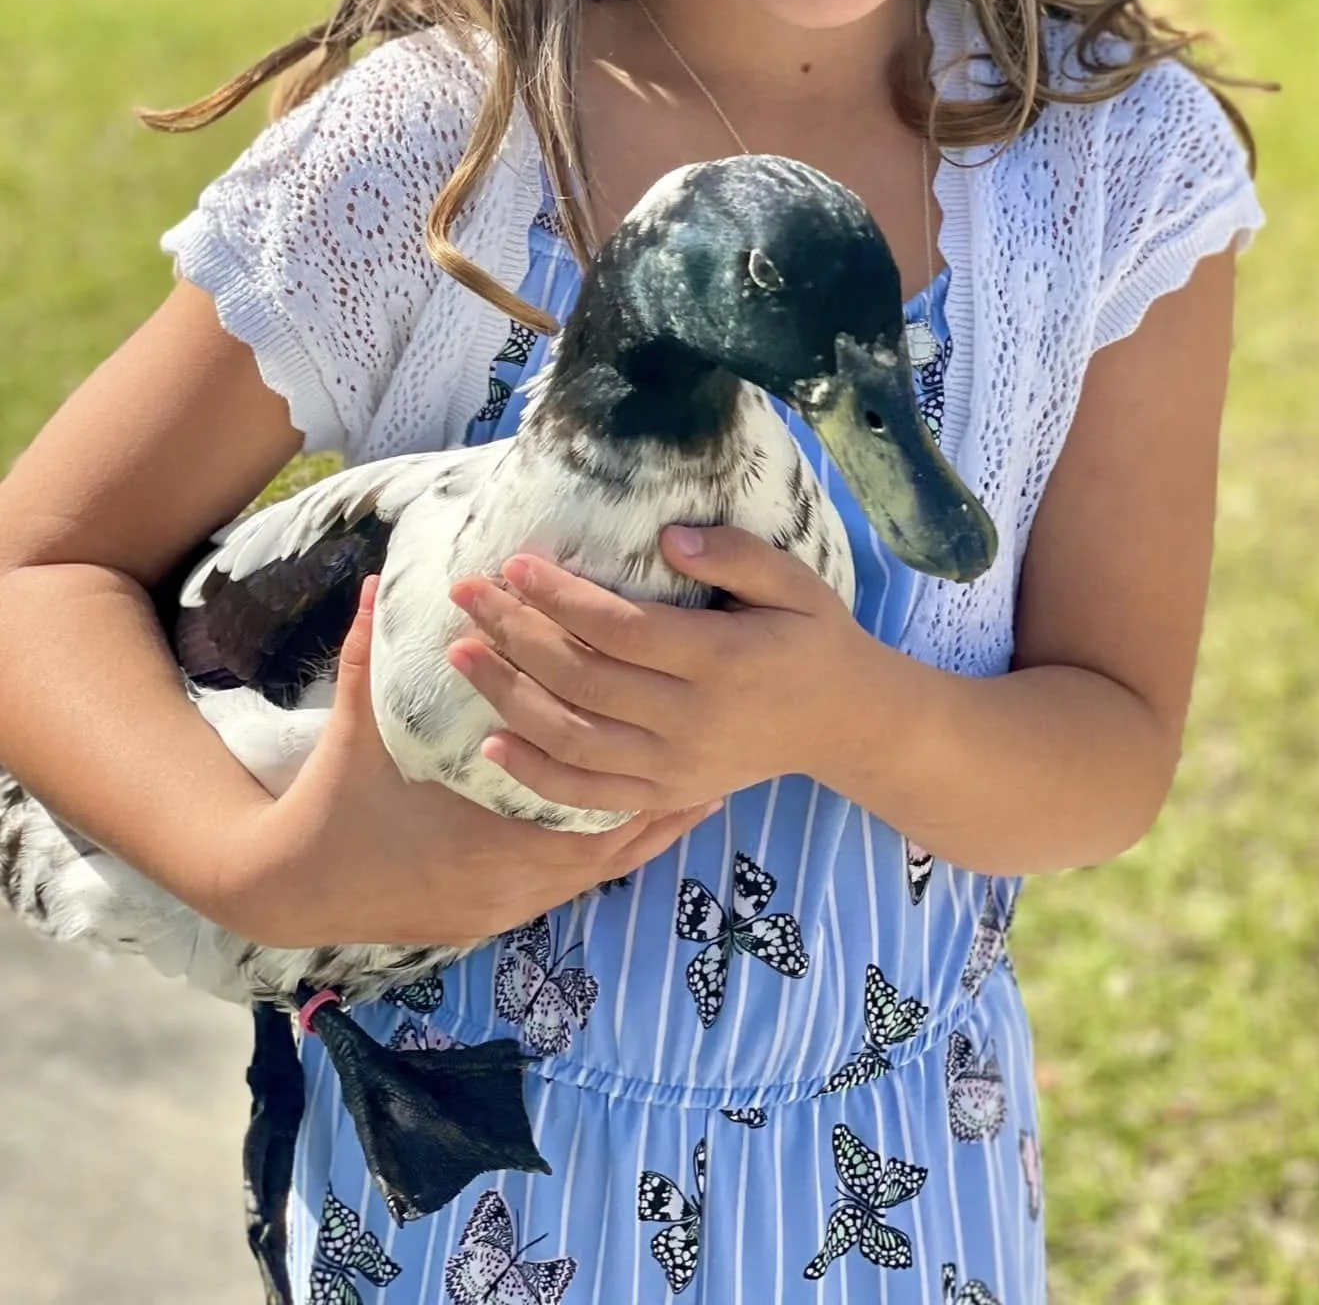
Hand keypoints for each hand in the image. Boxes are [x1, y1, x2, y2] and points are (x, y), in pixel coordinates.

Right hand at [216, 579, 715, 948]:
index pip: (578, 800)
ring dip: (647, 830)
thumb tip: (381, 579)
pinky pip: (574, 889)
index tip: (674, 728)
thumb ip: (372, 652)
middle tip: (716, 758)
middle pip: (609, 844)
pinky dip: (611, 857)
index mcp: (485, 832)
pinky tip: (644, 828)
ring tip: (703, 790)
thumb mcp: (355, 725)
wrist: (290, 886)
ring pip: (599, 872)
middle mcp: (508, 880)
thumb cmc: (331, 801)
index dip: (631, 767)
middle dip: (663, 803)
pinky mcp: (498, 919)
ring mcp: (506, 906)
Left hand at [446, 527, 866, 814]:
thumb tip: (668, 537)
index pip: (621, 628)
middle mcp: (693, 719)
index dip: (562, 598)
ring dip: (508, 696)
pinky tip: (491, 742)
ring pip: (573, 738)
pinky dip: (535, 774)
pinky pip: (589, 794)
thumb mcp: (795, 582)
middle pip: (583, 679)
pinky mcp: (665, 796)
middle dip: (515, 634)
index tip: (515, 564)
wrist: (843, 723)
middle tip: (467, 594)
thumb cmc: (812, 637)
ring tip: (459, 654)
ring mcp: (676, 766)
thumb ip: (736, 555)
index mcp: (722, 659)